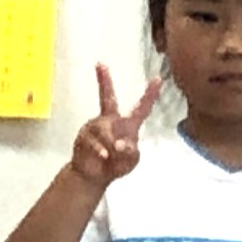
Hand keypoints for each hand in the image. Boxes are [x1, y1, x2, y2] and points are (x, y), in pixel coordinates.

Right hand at [71, 65, 162, 188]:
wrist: (93, 177)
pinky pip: (93, 140)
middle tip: (101, 64)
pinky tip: (104, 156)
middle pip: (107, 98)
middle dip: (104, 81)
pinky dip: (100, 149)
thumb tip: (122, 144)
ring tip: (111, 155)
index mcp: (127, 125)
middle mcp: (110, 121)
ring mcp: (95, 127)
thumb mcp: (130, 160)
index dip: (150, 94)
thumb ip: (131, 152)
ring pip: (104, 128)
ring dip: (110, 143)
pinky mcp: (83, 136)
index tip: (158, 78)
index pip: (141, 107)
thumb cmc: (116, 165)